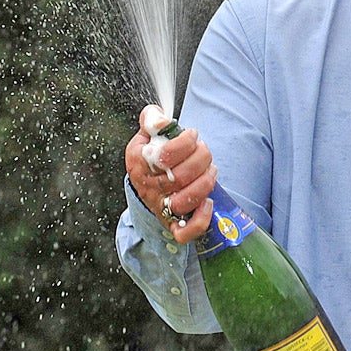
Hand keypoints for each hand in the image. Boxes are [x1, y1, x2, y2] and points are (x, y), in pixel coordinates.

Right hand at [124, 105, 215, 242]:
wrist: (145, 185)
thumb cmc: (150, 157)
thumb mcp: (146, 136)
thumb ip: (152, 120)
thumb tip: (161, 119)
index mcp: (139, 163)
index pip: (165, 156)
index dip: (185, 143)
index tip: (192, 135)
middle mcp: (149, 187)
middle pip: (180, 176)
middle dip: (201, 158)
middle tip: (204, 150)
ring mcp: (160, 207)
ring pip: (186, 201)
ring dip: (206, 182)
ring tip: (211, 169)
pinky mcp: (171, 224)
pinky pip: (184, 231)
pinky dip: (200, 219)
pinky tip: (209, 202)